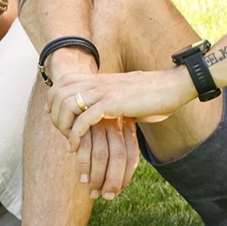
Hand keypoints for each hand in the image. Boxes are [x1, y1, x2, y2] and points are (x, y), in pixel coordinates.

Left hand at [49, 67, 190, 148]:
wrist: (173, 86)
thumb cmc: (153, 95)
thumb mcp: (125, 95)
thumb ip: (111, 101)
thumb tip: (106, 114)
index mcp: (98, 79)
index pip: (62, 83)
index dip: (53, 100)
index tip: (55, 117)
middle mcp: (97, 82)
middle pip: (57, 93)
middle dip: (54, 115)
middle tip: (60, 133)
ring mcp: (103, 91)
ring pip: (66, 104)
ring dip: (62, 126)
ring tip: (68, 141)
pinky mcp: (112, 103)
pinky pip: (83, 119)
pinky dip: (75, 134)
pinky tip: (75, 146)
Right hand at [76, 118, 137, 200]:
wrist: (79, 94)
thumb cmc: (97, 117)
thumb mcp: (112, 127)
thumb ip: (116, 147)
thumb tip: (118, 185)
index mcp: (126, 126)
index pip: (132, 156)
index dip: (126, 177)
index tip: (118, 191)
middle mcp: (114, 123)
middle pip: (119, 157)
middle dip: (113, 180)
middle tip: (106, 197)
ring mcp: (98, 122)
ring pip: (101, 155)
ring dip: (96, 177)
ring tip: (91, 193)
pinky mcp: (81, 122)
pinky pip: (84, 147)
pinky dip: (83, 166)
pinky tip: (81, 178)